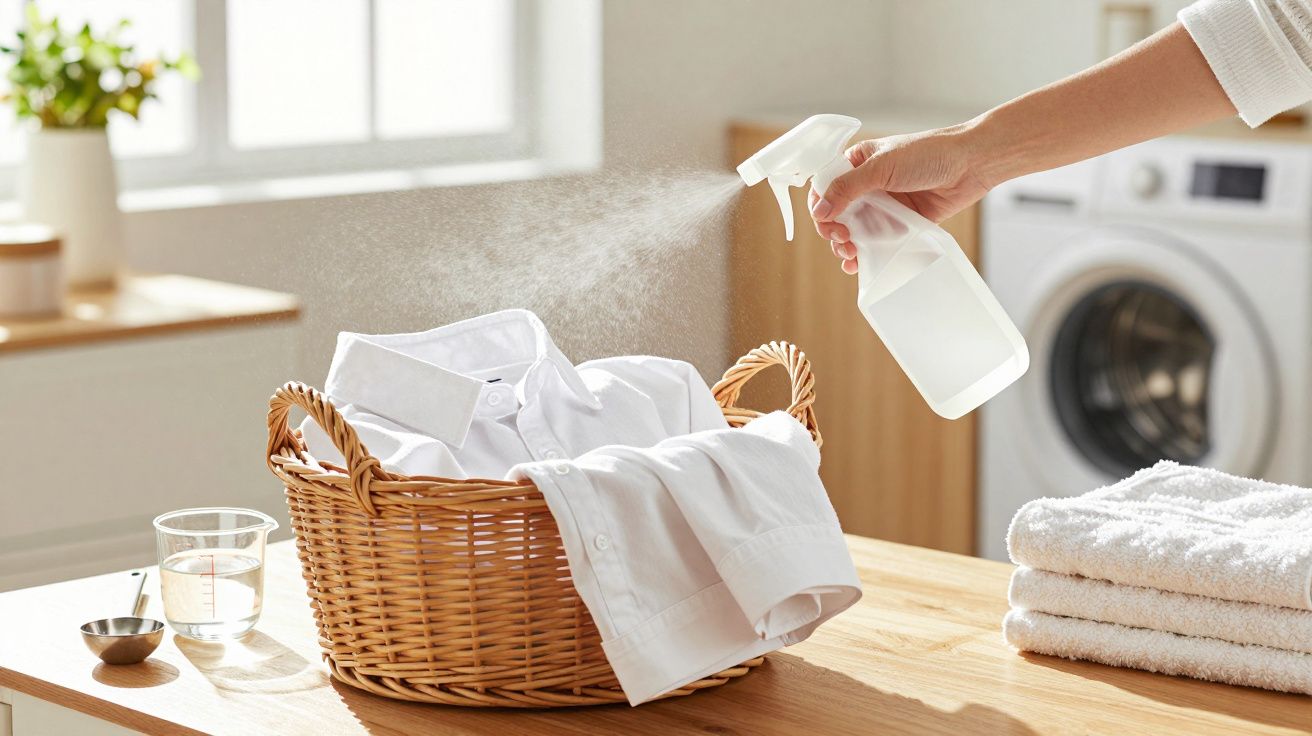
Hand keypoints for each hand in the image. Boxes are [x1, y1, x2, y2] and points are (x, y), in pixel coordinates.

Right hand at [809, 125, 990, 273]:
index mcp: (857, 163)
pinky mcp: (901, 222)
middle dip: (834, 230)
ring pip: (856, 230)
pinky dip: (868, 253)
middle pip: (837, 213)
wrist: (971, 164)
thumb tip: (819, 212)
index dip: (820, 206)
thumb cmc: (928, 153)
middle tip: (842, 240)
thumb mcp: (881, 166)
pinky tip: (861, 263)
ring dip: (847, 245)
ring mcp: (885, 205)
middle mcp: (868, 184)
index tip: (825, 222)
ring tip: (850, 254)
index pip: (826, 187)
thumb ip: (847, 189)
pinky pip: (879, 241)